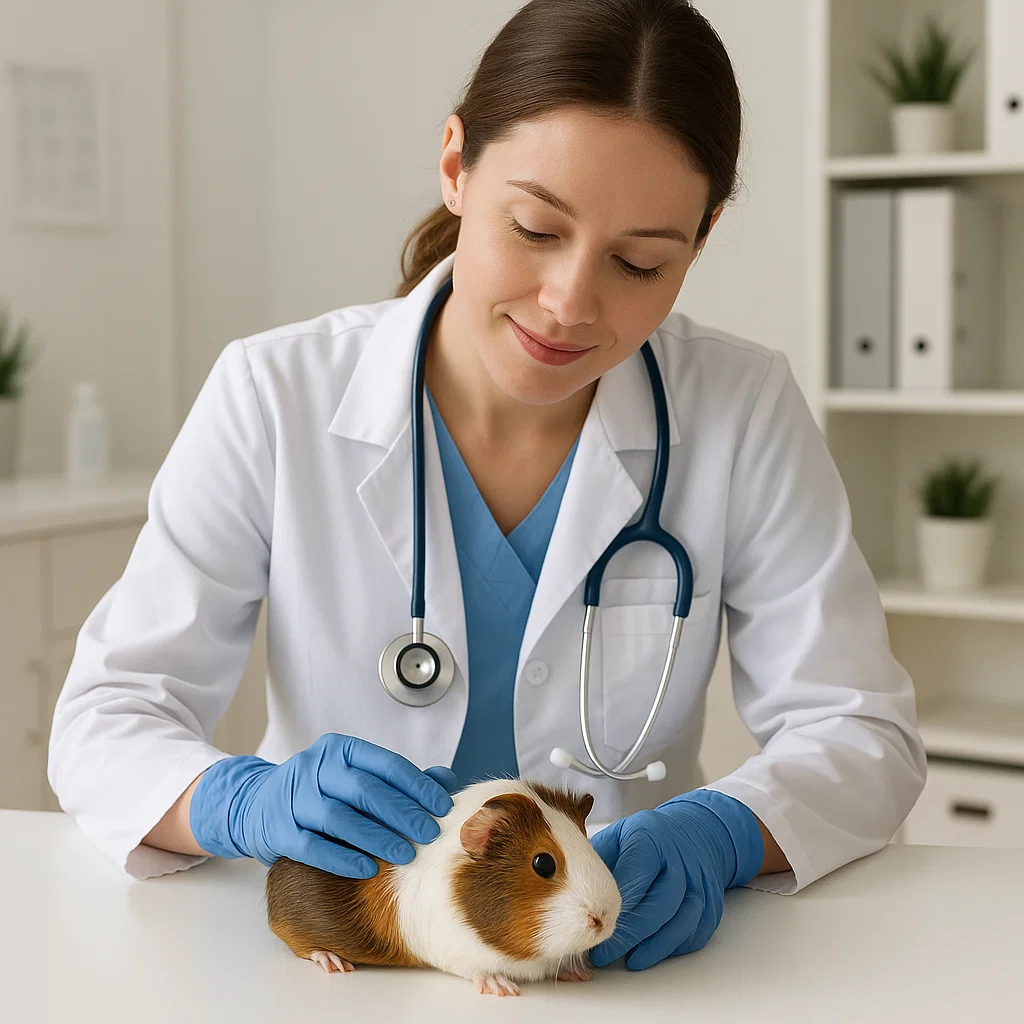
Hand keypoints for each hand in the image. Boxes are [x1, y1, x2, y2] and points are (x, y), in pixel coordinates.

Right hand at [188, 733, 458, 876]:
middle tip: (429, 835)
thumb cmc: (319, 792)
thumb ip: (397, 779)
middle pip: (366, 790)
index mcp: (340, 749)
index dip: (418, 786)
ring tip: (405, 856)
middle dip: (403, 814)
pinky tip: (367, 869)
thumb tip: (446, 779)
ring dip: (376, 838)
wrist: (255, 804)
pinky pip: (312, 845)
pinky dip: (342, 858)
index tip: (443, 808)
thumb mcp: (354, 776)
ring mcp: (293, 797)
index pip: (387, 765)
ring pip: (340, 817)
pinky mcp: (277, 829)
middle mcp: (315, 767)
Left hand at [588, 790, 763, 970]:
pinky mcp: (711, 903)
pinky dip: (675, 947)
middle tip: (605, 954)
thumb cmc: (647, 838)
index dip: (615, 904)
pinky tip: (654, 952)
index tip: (592, 924)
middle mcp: (679, 859)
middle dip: (632, 934)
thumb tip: (570, 892)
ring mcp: (699, 882)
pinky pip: (696, 932)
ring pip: (682, 921)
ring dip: (655, 946)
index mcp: (651, 838)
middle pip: (660, 903)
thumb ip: (596, 860)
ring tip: (631, 961)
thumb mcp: (617, 835)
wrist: (693, 832)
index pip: (636, 874)